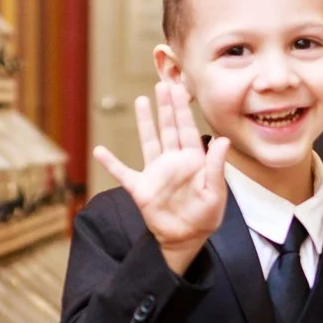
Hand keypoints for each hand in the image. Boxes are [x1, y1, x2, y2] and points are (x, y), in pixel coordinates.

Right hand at [90, 80, 229, 275]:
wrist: (185, 238)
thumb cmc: (205, 217)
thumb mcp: (215, 194)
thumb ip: (216, 167)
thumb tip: (222, 141)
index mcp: (192, 160)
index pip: (187, 129)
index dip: (183, 109)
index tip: (179, 88)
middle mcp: (173, 161)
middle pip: (168, 128)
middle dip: (165, 106)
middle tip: (161, 84)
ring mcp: (155, 173)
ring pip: (148, 141)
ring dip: (144, 122)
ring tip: (141, 101)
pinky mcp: (141, 188)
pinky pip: (122, 173)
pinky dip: (110, 164)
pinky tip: (99, 152)